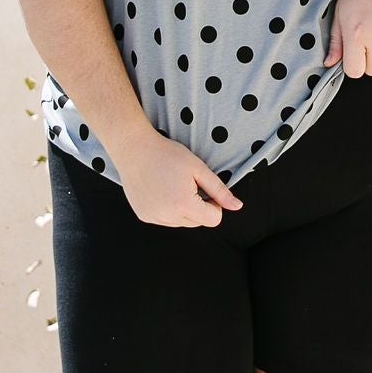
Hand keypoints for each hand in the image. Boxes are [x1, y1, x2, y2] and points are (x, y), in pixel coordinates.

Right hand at [118, 131, 243, 228]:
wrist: (134, 149)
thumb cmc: (167, 154)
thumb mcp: (198, 168)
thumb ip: (219, 190)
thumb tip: (237, 206)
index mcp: (184, 205)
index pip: (213, 220)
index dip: (215, 205)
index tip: (206, 189)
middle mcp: (168, 217)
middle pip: (198, 223)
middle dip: (199, 207)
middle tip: (188, 184)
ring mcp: (154, 218)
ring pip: (182, 223)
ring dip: (183, 210)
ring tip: (173, 186)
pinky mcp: (144, 216)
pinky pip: (166, 220)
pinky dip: (168, 210)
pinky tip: (161, 191)